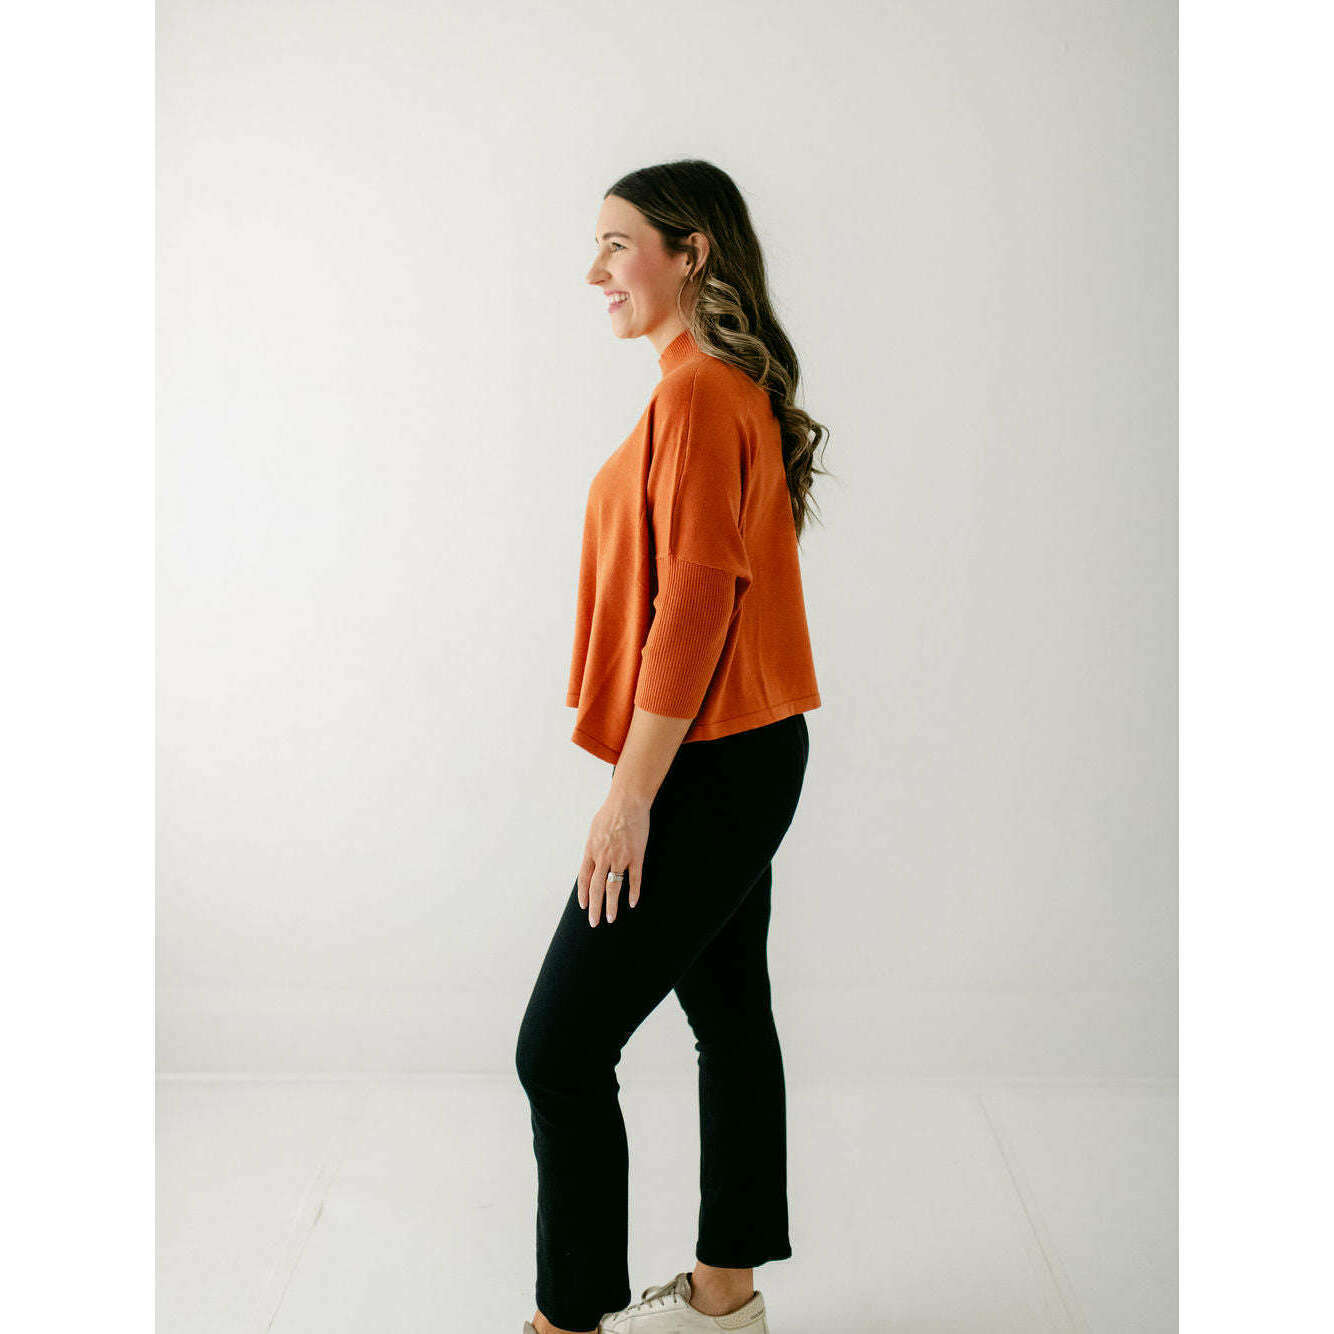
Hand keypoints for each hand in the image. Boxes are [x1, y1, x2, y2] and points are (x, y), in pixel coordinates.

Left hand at [577, 791, 649, 925]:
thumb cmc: (610, 813)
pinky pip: (634, 878)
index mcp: (591, 850)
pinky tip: (632, 903)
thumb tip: (591, 859)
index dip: (583, 894)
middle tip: (595, 922)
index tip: (584, 906)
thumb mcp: (594, 830)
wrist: (627, 802)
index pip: (584, 878)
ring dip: (612, 905)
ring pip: (614, 887)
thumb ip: (593, 847)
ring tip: (611, 918)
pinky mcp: (635, 855)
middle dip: (595, 907)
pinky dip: (633, 892)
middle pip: (596, 888)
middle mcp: (603, 857)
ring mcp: (620, 857)